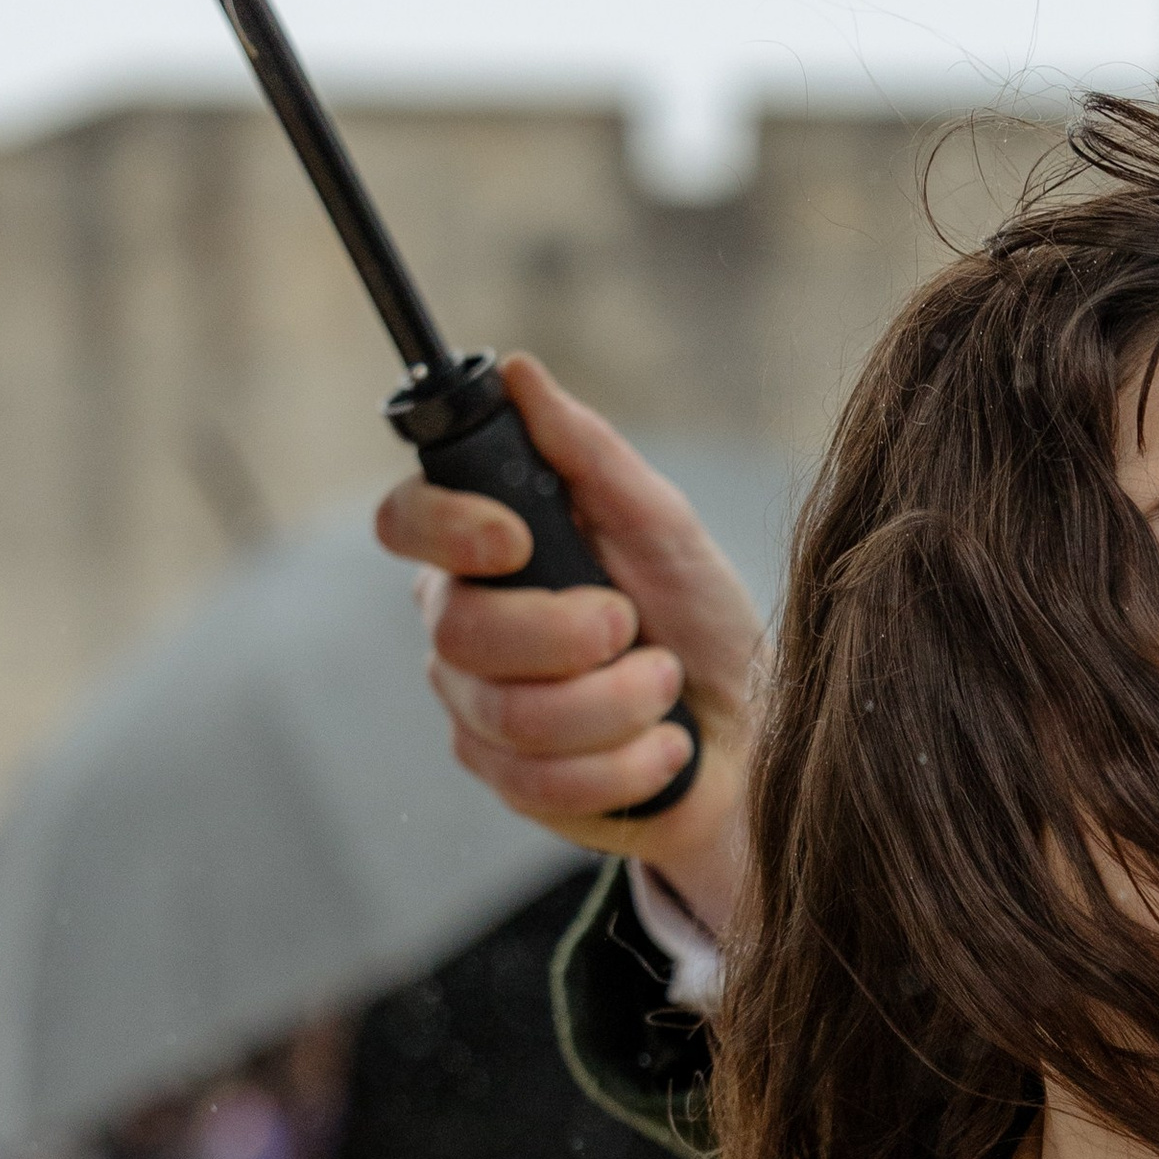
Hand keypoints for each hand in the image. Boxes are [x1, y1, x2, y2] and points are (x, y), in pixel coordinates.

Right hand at [374, 353, 762, 918]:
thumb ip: (589, 453)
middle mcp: (463, 627)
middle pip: (459, 631)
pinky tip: (665, 747)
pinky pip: (540, 783)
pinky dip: (623, 764)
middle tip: (634, 629)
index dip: (447, 530)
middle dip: (565, 634)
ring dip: (613, 703)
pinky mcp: (512, 784)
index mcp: (482, 550)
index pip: (405, 523)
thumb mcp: (663, 524)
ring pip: (507, 716)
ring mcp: (479, 711)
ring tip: (666, 688)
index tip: (516, 540)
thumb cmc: (703, 621)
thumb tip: (518, 374)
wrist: (753, 734)